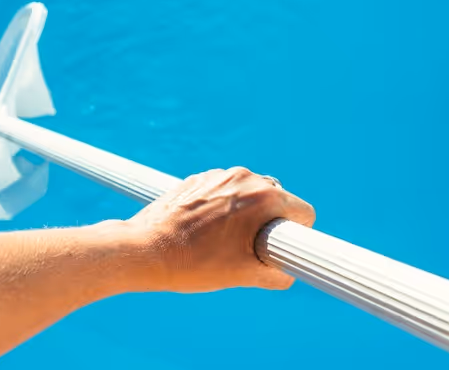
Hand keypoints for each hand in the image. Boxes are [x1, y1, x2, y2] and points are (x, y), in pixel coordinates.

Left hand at [121, 167, 314, 292]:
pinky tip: (204, 230)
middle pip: (277, 200)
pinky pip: (224, 190)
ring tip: (222, 241)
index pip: (303, 212)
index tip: (279, 247)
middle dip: (269, 223)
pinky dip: (222, 207)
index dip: (297, 234)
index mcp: (263, 197)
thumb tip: (288, 273)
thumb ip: (277, 273)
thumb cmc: (194, 264)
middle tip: (248, 248)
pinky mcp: (198, 177)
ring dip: (245, 214)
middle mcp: (245, 177)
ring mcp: (219, 174)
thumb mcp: (244, 275)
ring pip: (249, 194)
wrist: (145, 250)